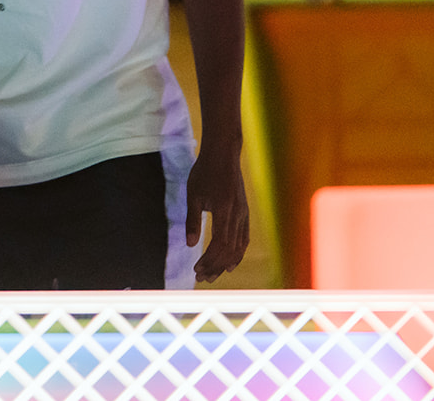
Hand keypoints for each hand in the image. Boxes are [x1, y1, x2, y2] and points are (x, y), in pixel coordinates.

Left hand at [187, 140, 248, 282]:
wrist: (223, 155)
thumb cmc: (204, 172)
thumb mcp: (193, 195)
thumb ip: (192, 221)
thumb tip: (189, 245)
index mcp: (224, 211)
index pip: (219, 245)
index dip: (209, 261)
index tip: (196, 270)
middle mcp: (238, 216)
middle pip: (229, 250)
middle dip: (215, 267)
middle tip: (201, 278)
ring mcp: (244, 215)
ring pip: (239, 247)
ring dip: (225, 263)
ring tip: (213, 275)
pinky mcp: (245, 213)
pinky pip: (244, 238)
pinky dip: (237, 253)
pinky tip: (230, 262)